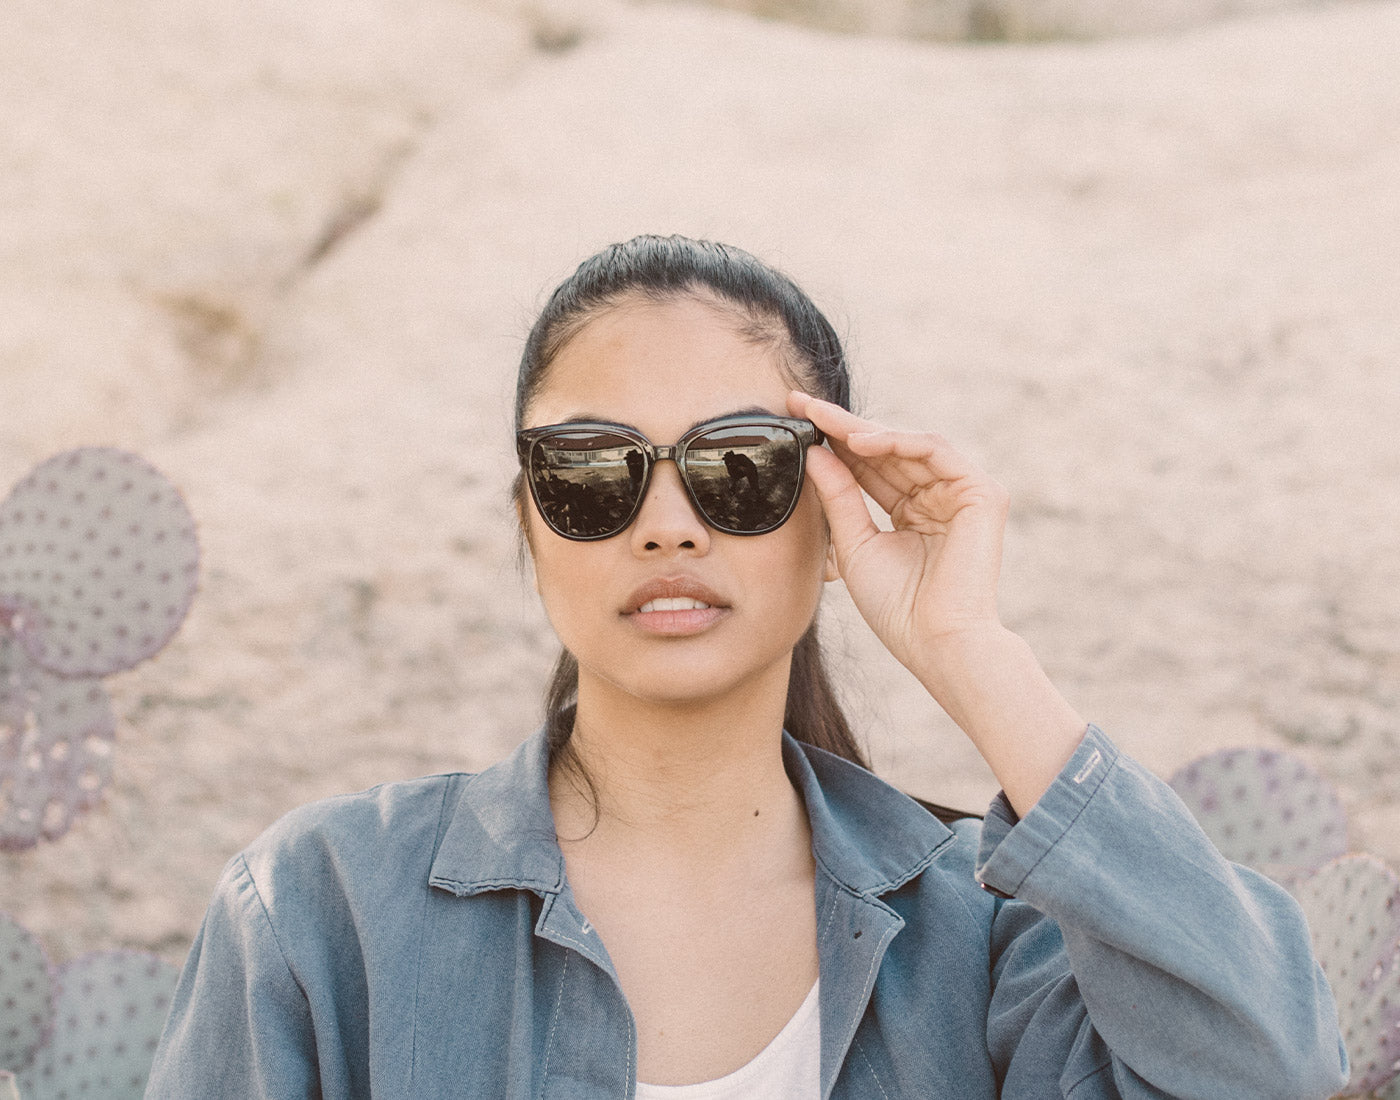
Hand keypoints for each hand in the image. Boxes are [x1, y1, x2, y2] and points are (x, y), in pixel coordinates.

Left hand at [789, 390, 1085, 815]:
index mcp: (910, 512)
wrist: (936, 644)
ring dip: (865, 430)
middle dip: (842, 426)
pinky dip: (899, 441)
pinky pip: (935, 451)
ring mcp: (962, 493)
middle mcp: (937, 497)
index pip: (868, 467)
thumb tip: (815, 453)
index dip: (833, 443)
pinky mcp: (981, 494)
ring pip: (909, 444)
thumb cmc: (898, 608)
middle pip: (886, 450)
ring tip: (825, 421)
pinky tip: (862, 440)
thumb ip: (838, 498)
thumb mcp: (855, 546)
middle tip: (802, 403)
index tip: (794, 419)